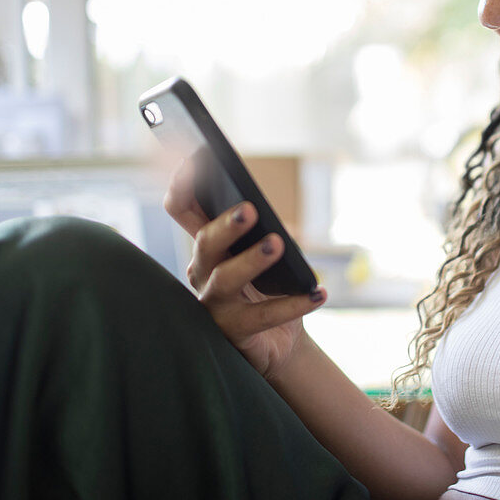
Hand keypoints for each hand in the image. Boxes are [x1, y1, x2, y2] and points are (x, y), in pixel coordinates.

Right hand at [163, 159, 326, 378]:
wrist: (279, 340)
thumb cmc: (270, 287)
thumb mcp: (266, 251)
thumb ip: (262, 228)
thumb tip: (268, 212)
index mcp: (207, 244)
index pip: (182, 208)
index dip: (182, 184)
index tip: (195, 159)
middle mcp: (202, 271)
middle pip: (205, 242)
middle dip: (226, 224)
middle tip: (250, 209)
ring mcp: (212, 304)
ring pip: (225, 277)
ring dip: (252, 259)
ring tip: (278, 244)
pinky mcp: (231, 332)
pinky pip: (261, 316)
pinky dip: (293, 304)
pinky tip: (318, 293)